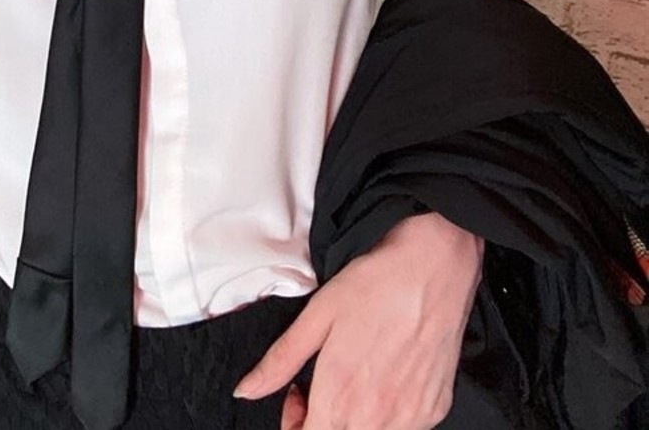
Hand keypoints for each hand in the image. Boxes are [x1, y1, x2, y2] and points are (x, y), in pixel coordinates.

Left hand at [234, 211, 482, 428]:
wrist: (435, 266)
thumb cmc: (375, 284)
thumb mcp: (317, 315)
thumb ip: (280, 361)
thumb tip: (245, 391)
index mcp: (342, 396)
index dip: (294, 422)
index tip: (297, 391)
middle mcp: (379, 417)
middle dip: (322, 417)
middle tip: (324, 377)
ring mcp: (411, 418)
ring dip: (355, 417)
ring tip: (356, 373)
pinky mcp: (435, 410)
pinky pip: (403, 427)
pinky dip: (387, 412)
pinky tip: (387, 373)